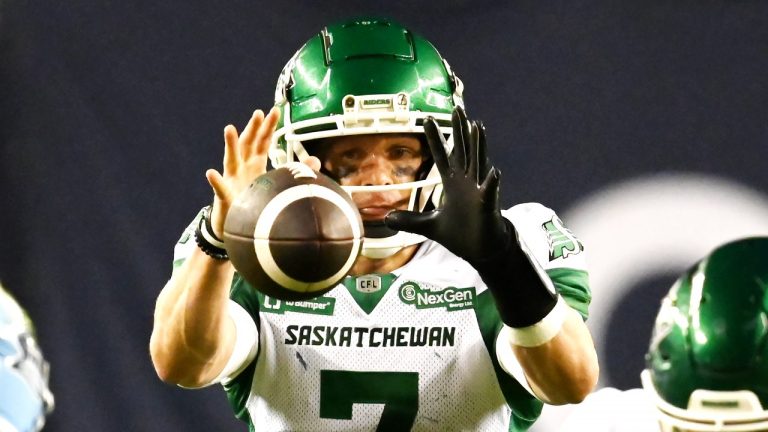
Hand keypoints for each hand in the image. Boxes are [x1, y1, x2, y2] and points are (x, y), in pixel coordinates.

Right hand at [205, 107, 319, 236]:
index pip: (262, 141)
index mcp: (255, 164)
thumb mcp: (276, 184)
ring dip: (230, 144)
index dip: (268, 126)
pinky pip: (220, 189)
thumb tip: (315, 161)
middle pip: (247, 144)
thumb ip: (294, 171)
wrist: (236, 225)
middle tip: (258, 113)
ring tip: (230, 128)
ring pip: (231, 160)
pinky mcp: (225, 197)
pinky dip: (216, 181)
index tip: (275, 111)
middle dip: (253, 128)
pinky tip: (211, 173)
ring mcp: (232, 181)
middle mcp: (242, 168)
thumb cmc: (255, 201)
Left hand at [385, 106, 510, 263]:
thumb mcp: (429, 226)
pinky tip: (494, 172)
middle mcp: (466, 182)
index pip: (442, 156)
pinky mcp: (487, 207)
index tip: (427, 119)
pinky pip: (490, 192)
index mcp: (452, 183)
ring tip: (477, 126)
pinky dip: (491, 183)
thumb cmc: (459, 234)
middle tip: (457, 109)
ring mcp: (478, 192)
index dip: (435, 139)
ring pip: (478, 163)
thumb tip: (386, 219)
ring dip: (478, 146)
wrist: (480, 250)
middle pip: (462, 151)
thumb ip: (410, 220)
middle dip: (459, 131)